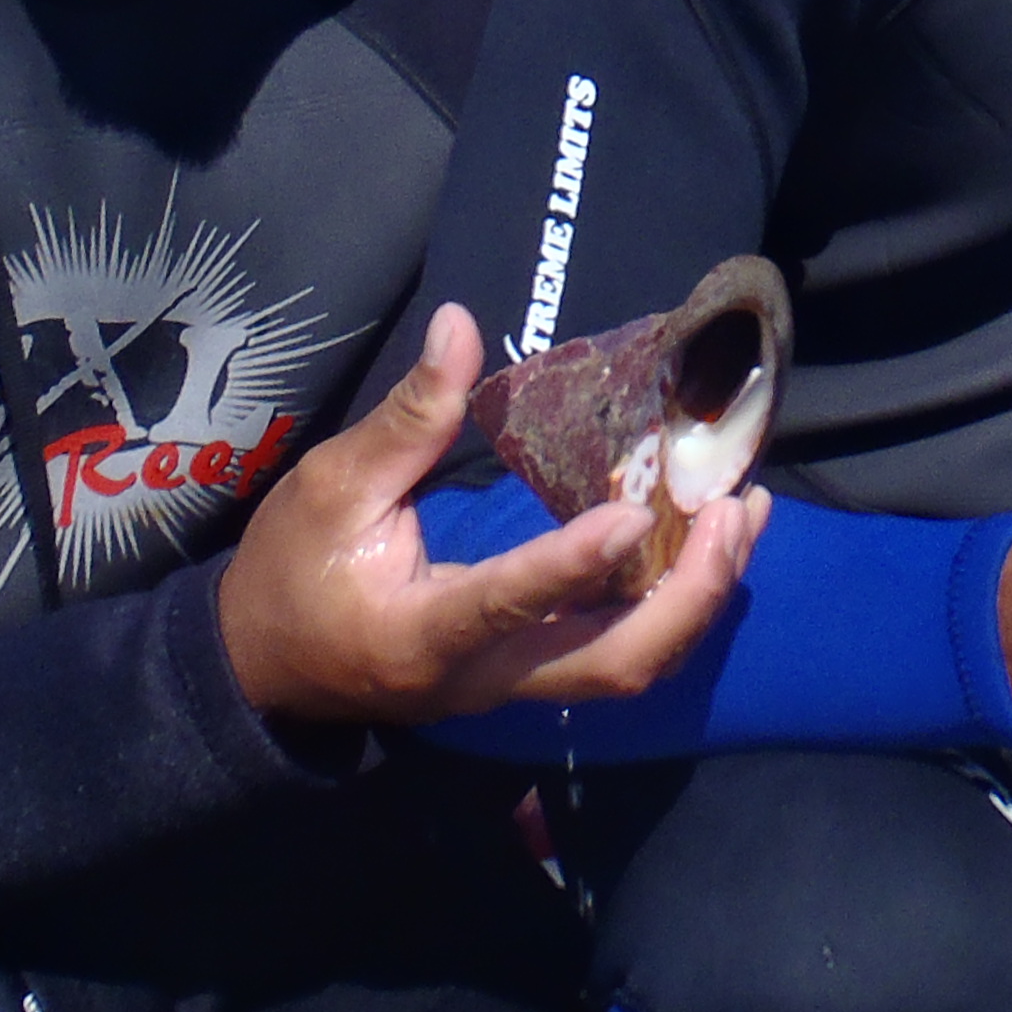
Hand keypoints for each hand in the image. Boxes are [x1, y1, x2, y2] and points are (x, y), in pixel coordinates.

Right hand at [216, 303, 767, 724]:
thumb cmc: (292, 572)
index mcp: (421, 633)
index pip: (507, 603)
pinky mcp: (533, 676)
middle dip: (687, 596)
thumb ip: (406, 418)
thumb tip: (460, 324)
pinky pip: (620, 650)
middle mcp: (484, 677)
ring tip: (746, 516)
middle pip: (609, 665)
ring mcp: (515, 687)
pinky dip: (678, 601)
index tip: (634, 510)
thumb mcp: (330, 488)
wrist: (266, 670)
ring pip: (630, 667)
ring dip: (699, 599)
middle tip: (731, 511)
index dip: (572, 564)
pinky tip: (710, 540)